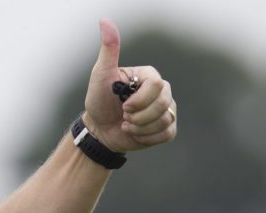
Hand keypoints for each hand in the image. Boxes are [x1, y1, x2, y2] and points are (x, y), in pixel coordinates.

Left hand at [84, 18, 176, 152]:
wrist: (99, 129)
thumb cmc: (99, 101)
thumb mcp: (101, 74)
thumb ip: (108, 49)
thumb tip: (105, 21)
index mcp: (150, 77)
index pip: (157, 86)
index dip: (139, 100)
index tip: (122, 105)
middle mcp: (162, 91)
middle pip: (163, 103)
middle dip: (138, 116)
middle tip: (123, 117)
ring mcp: (167, 109)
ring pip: (165, 120)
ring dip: (140, 128)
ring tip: (127, 125)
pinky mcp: (167, 127)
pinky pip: (167, 133)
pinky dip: (147, 137)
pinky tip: (135, 134)